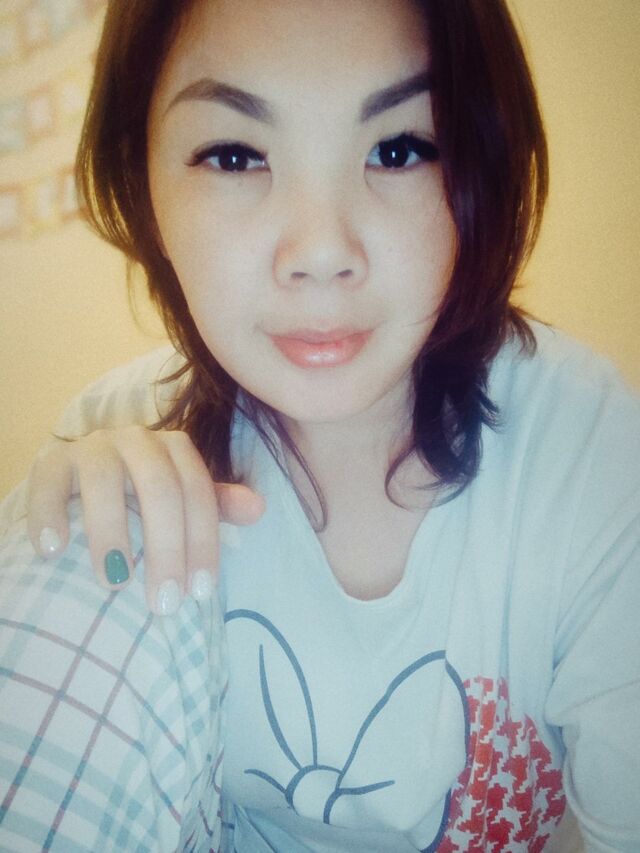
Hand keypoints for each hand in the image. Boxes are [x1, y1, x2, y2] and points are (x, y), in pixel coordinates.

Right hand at [27, 426, 264, 614]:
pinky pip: (48, 482)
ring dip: (110, 532)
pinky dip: (49, 514)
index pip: (198, 491)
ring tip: (114, 583)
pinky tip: (53, 551)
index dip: (203, 542)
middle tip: (164, 602)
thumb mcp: (181, 500)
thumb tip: (259, 508)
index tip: (201, 592)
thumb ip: (216, 505)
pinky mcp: (52, 462)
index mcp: (174, 448)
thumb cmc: (142, 498)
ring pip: (105, 479)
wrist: (85, 478)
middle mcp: (137, 440)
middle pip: (159, 488)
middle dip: (166, 547)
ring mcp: (92, 447)